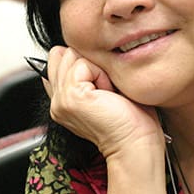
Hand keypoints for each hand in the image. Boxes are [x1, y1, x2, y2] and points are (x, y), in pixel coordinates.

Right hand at [43, 46, 164, 158]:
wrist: (136, 143)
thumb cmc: (131, 121)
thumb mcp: (104, 88)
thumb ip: (85, 72)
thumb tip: (77, 49)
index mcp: (62, 101)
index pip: (57, 61)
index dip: (82, 64)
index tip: (102, 87)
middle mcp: (57, 101)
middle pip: (63, 53)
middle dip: (89, 64)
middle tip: (106, 92)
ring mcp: (60, 100)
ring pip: (72, 55)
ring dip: (97, 70)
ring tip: (108, 94)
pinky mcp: (70, 96)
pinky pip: (82, 64)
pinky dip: (101, 75)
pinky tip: (108, 95)